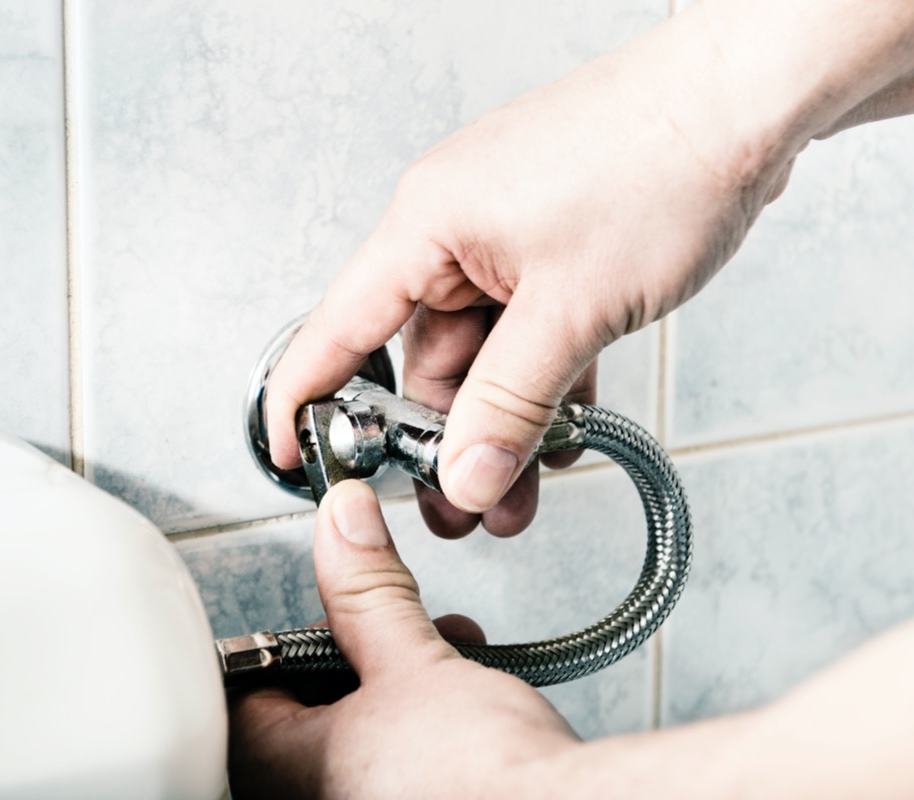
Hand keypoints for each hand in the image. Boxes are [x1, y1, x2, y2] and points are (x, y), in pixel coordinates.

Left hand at [227, 481, 579, 797]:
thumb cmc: (487, 779)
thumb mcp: (414, 662)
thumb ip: (368, 593)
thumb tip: (342, 527)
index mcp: (290, 774)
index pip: (246, 695)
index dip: (283, 644)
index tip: (319, 617)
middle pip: (302, 714)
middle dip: (353, 660)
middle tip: (387, 631)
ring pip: (352, 737)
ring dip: (393, 685)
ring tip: (441, 655)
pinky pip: (390, 764)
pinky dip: (417, 726)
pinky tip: (463, 702)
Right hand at [264, 0, 913, 536]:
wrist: (750, 96)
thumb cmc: (662, 158)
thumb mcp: (572, 307)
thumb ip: (511, 403)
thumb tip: (466, 475)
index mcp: (427, 225)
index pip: (338, 329)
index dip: (305, 401)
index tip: (292, 458)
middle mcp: (454, 230)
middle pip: (421, 357)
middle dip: (444, 439)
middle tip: (462, 505)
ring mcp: (507, 239)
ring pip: (483, 354)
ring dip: (502, 420)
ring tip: (521, 486)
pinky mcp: (554, 247)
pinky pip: (528, 332)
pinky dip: (543, 383)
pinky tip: (562, 431)